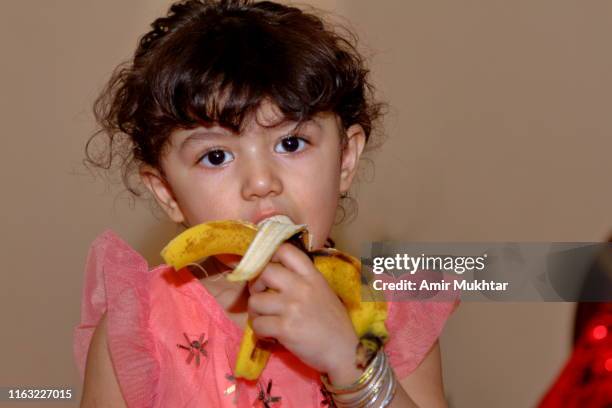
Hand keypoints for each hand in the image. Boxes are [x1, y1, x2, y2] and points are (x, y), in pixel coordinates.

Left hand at [247, 243, 361, 383]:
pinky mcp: (285, 328)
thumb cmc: (334, 323)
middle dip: (256, 284)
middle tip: (261, 296)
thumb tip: (274, 273)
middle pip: (264, 272)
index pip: (286, 250)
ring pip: (255, 301)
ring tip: (265, 319)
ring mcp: (292, 307)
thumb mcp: (323, 291)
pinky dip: (259, 331)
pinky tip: (269, 334)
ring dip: (255, 312)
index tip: (267, 268)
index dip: (270, 255)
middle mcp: (301, 287)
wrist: (344, 351)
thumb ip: (303, 280)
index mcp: (312, 276)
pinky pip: (258, 324)